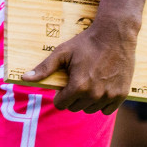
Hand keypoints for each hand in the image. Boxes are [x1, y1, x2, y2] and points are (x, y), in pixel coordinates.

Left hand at [22, 17, 137, 113]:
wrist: (115, 36)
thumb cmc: (85, 43)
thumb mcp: (62, 52)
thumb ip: (44, 68)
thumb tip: (24, 78)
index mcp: (78, 86)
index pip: (61, 104)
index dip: (59, 95)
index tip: (63, 85)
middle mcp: (95, 95)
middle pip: (76, 107)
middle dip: (72, 97)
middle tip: (75, 81)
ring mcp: (110, 96)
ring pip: (91, 109)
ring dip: (87, 101)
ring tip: (87, 84)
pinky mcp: (122, 95)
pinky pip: (108, 110)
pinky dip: (102, 103)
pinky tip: (100, 89)